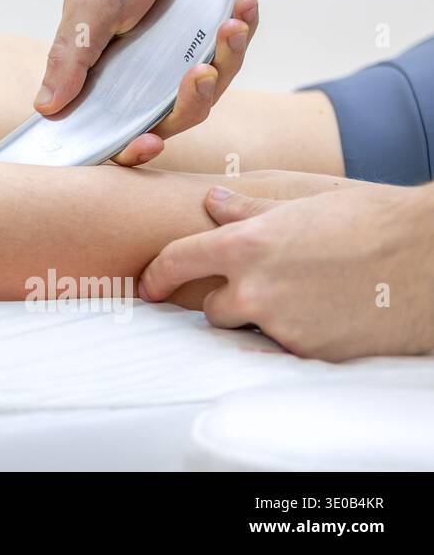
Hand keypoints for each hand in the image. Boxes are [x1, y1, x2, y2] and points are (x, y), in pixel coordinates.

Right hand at [33, 0, 258, 165]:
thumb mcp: (90, 7)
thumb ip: (70, 59)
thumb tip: (44, 108)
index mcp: (102, 72)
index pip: (112, 128)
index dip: (129, 146)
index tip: (146, 143)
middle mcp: (141, 73)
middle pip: (169, 119)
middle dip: (189, 102)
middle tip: (200, 73)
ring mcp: (179, 59)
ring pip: (207, 93)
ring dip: (225, 62)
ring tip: (229, 25)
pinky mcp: (212, 42)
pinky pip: (234, 58)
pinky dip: (242, 35)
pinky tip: (242, 8)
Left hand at [139, 181, 433, 360]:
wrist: (426, 258)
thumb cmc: (368, 221)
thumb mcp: (300, 205)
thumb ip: (247, 211)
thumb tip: (211, 202)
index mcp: (247, 244)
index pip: (178, 261)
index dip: (157, 275)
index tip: (148, 286)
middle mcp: (256, 288)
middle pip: (210, 308)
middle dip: (226, 299)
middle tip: (262, 283)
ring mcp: (281, 324)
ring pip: (248, 329)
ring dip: (260, 318)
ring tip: (301, 294)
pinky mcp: (309, 352)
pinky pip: (284, 346)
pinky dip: (295, 333)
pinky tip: (324, 312)